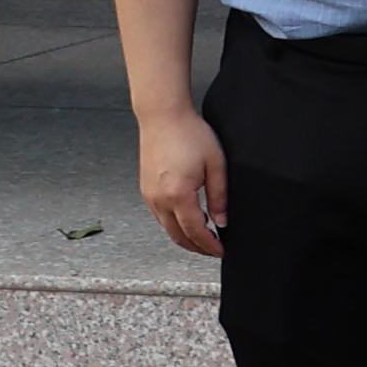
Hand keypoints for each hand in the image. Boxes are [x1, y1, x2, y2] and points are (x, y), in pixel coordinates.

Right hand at [136, 108, 225, 258]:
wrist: (163, 117)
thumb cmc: (190, 134)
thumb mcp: (216, 164)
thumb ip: (220, 196)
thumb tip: (222, 220)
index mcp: (178, 194)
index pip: (195, 231)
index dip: (209, 245)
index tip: (221, 250)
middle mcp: (159, 199)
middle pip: (178, 236)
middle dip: (196, 247)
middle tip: (213, 249)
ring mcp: (149, 195)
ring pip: (166, 228)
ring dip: (184, 237)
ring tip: (204, 237)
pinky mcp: (144, 190)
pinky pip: (159, 216)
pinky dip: (173, 225)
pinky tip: (187, 220)